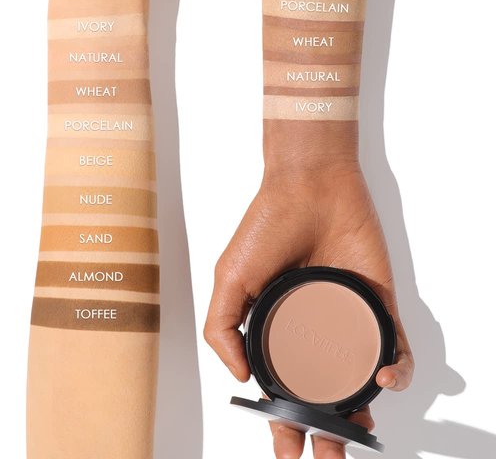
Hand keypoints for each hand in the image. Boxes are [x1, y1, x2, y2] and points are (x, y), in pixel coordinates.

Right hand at [204, 163, 413, 458]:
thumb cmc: (265, 225)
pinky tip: (385, 379)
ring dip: (363, 415)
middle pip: (322, 395)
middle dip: (325, 433)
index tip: (285, 448)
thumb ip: (222, 326)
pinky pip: (395, 350)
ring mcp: (347, 320)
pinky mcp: (379, 306)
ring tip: (358, 433)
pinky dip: (397, 372)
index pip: (280, 387)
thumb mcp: (230, 276)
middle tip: (326, 457)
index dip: (281, 421)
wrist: (309, 187)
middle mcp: (312, 330)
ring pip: (360, 383)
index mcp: (274, 328)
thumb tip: (242, 379)